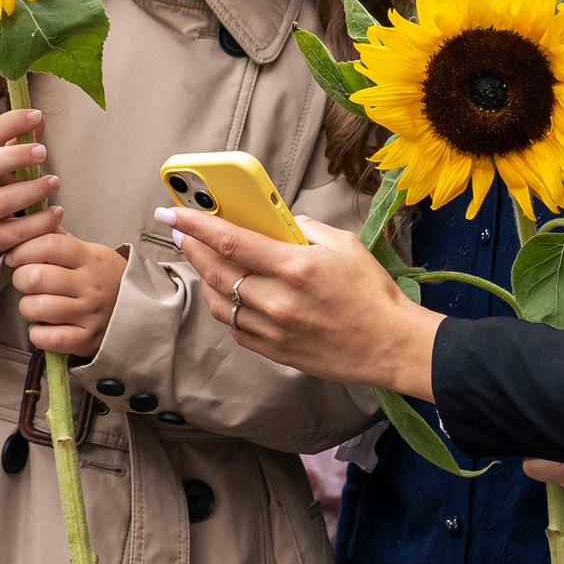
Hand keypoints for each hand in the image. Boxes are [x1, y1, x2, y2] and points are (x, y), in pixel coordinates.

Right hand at [0, 107, 63, 263]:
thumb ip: (18, 142)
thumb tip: (38, 120)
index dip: (9, 124)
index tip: (36, 114)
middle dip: (13, 157)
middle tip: (43, 151)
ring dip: (31, 191)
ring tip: (55, 182)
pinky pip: (13, 234)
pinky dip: (38, 224)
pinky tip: (56, 213)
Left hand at [10, 229, 128, 357]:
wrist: (140, 313)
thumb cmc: (106, 279)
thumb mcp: (91, 252)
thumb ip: (61, 238)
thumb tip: (36, 218)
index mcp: (89, 258)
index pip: (50, 244)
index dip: (24, 249)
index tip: (15, 257)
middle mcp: (90, 285)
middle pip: (37, 277)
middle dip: (20, 279)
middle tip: (26, 282)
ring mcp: (89, 314)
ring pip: (37, 308)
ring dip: (27, 307)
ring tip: (36, 305)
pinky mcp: (86, 339)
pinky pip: (48, 338)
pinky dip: (37, 334)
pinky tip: (44, 326)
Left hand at [158, 206, 442, 395]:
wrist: (390, 345)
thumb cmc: (372, 293)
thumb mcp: (345, 244)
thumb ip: (305, 228)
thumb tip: (277, 222)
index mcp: (295, 267)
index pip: (231, 241)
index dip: (195, 224)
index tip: (172, 212)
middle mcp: (277, 300)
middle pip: (216, 272)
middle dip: (191, 248)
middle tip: (180, 232)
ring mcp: (273, 329)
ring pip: (219, 303)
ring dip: (203, 279)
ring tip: (200, 260)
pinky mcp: (275, 351)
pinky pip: (235, 328)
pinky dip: (225, 308)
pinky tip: (227, 294)